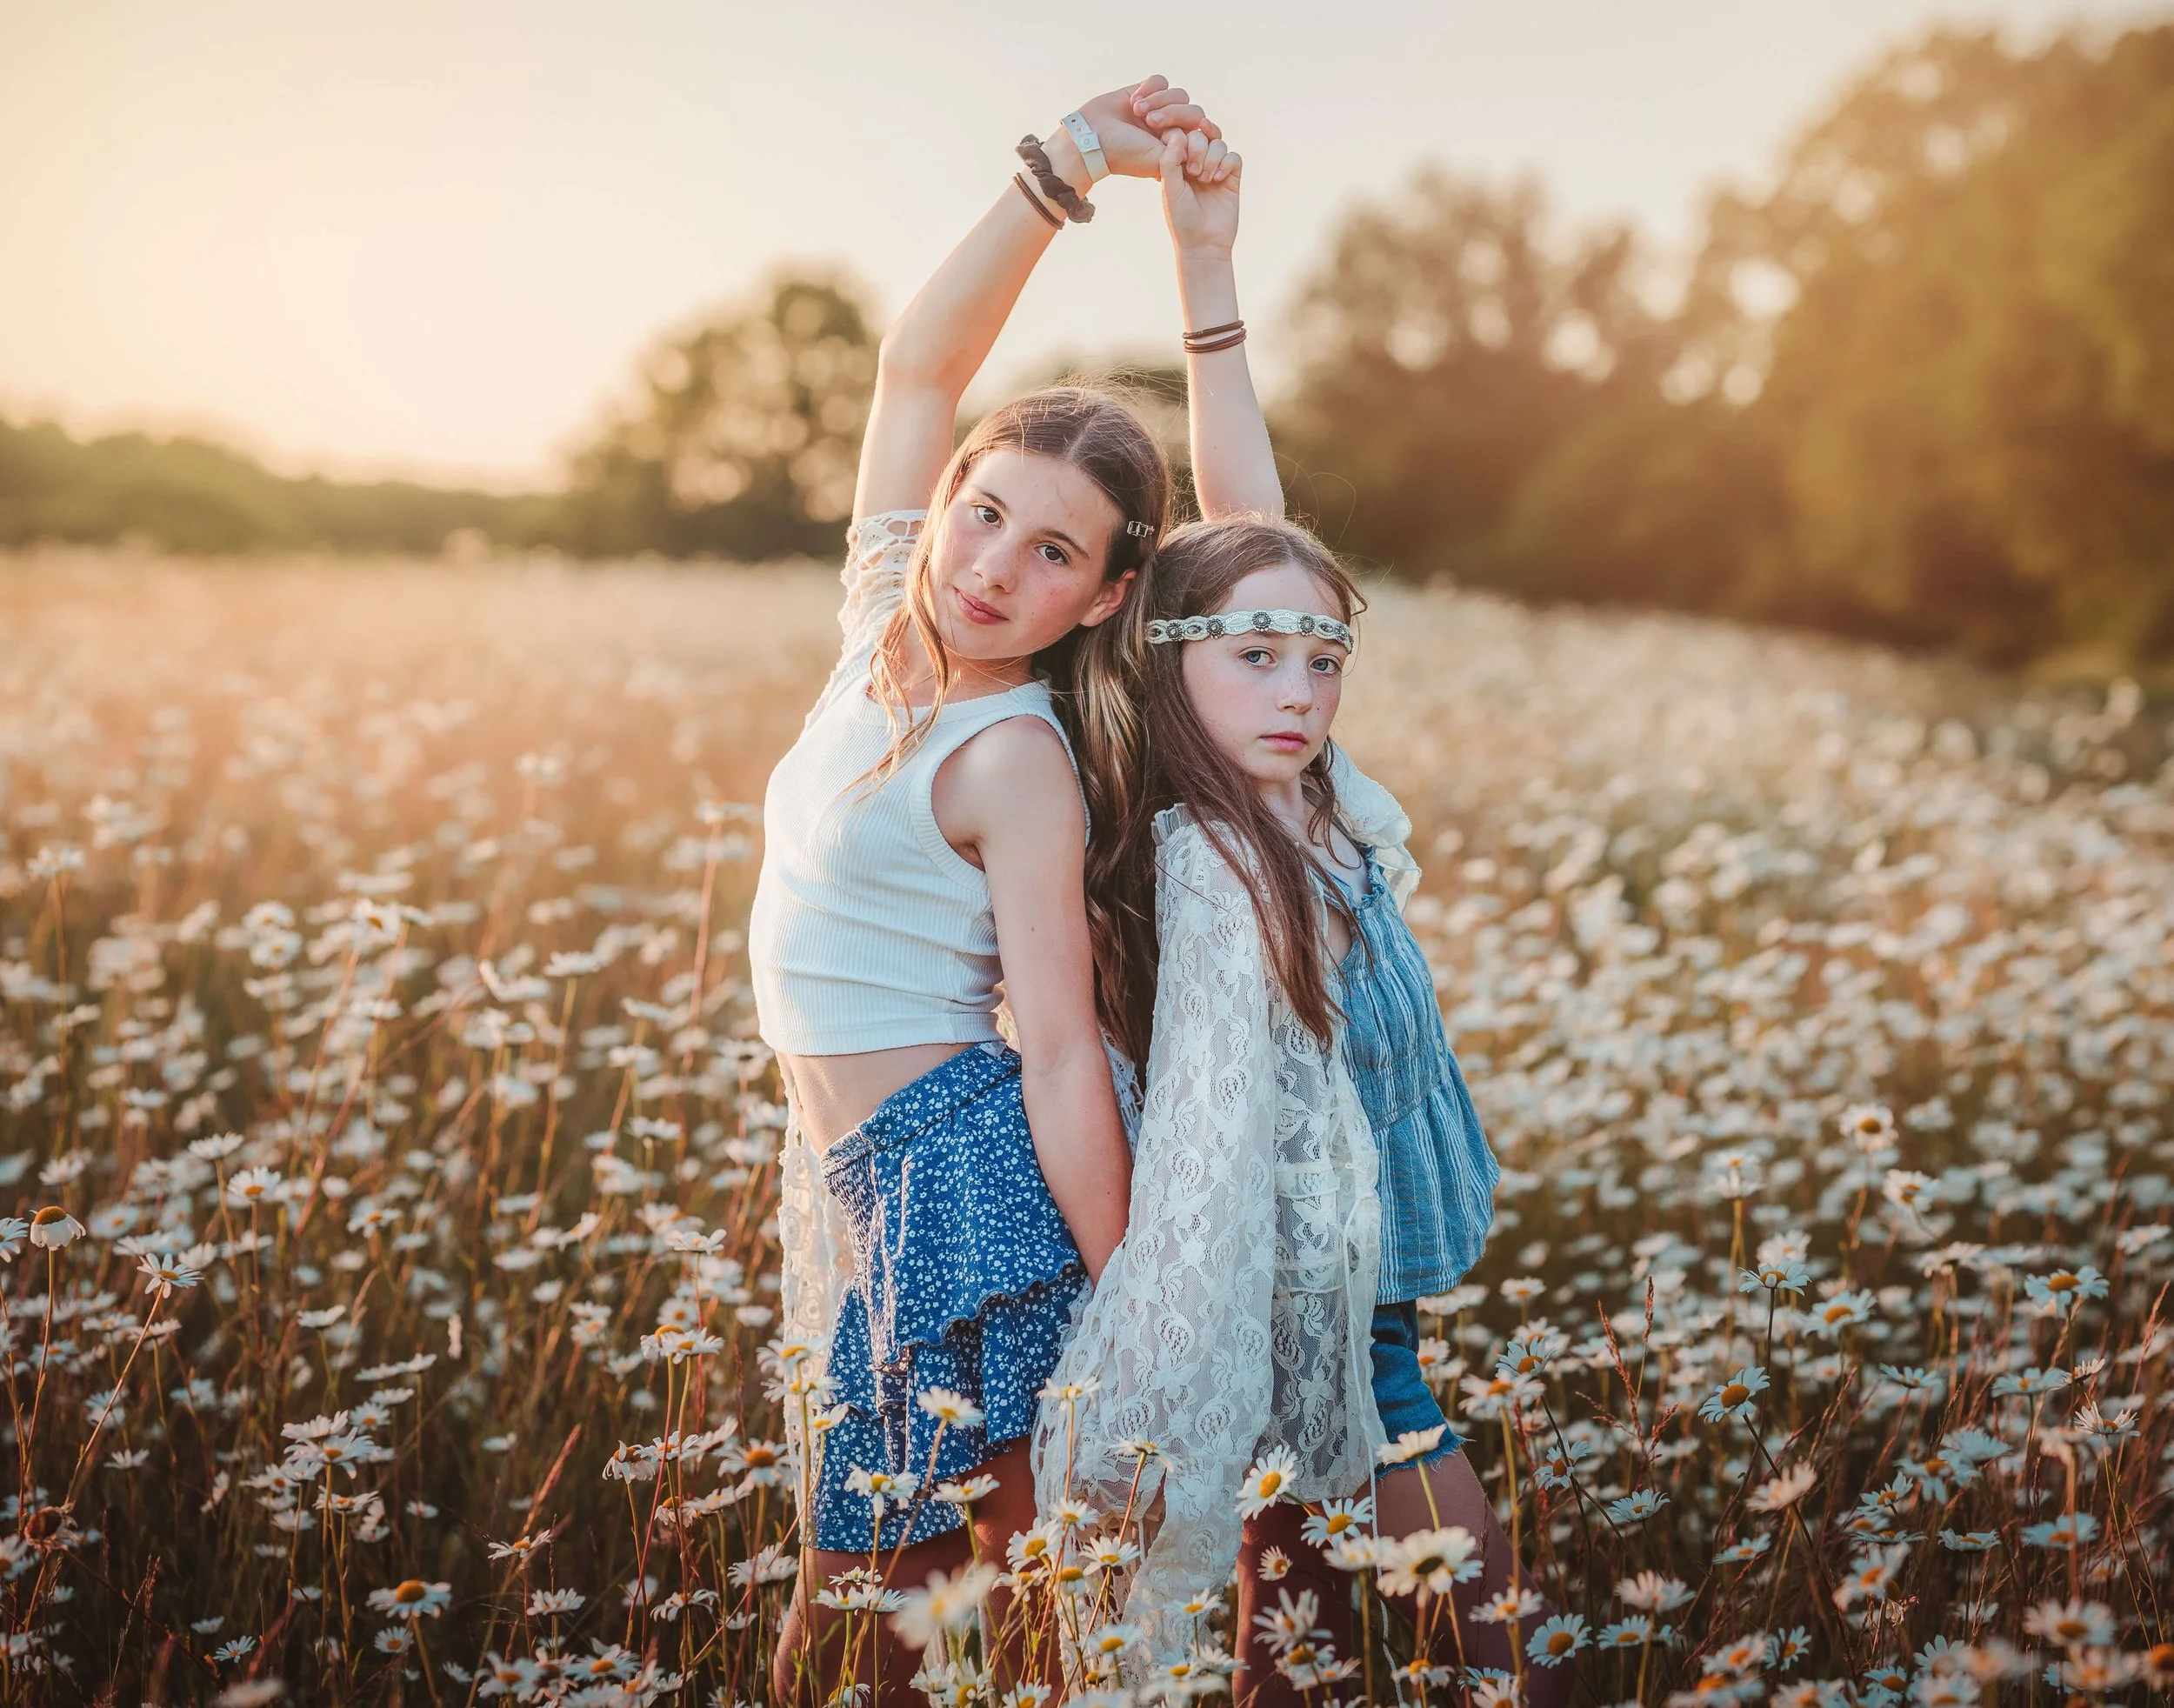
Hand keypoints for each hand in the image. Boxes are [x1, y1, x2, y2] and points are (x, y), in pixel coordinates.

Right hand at [1071, 75, 1217, 180]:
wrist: (1090, 138)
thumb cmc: (1124, 154)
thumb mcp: (1160, 159)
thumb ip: (1184, 149)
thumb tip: (1200, 132)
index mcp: (1178, 148)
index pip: (1202, 132)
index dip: (1195, 130)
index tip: (1178, 135)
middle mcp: (1171, 128)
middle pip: (1193, 111)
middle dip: (1172, 113)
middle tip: (1150, 122)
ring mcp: (1159, 109)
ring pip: (1178, 93)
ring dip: (1158, 100)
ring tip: (1137, 111)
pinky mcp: (1145, 92)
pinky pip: (1160, 81)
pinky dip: (1149, 88)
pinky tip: (1133, 101)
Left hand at [1158, 126, 1241, 253]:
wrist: (1203, 244)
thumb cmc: (1181, 219)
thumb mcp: (1170, 188)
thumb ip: (1170, 160)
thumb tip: (1178, 132)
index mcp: (1177, 161)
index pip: (1180, 131)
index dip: (1180, 130)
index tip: (1176, 144)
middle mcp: (1196, 161)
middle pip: (1201, 133)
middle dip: (1198, 148)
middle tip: (1193, 172)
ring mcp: (1215, 167)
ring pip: (1219, 142)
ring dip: (1212, 158)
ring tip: (1205, 180)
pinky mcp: (1232, 177)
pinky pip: (1233, 157)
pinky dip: (1226, 164)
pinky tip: (1218, 180)